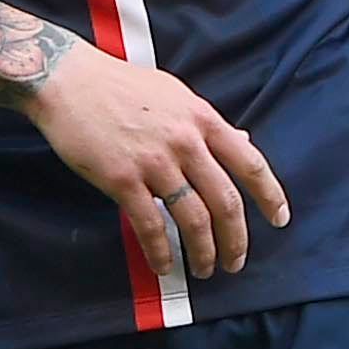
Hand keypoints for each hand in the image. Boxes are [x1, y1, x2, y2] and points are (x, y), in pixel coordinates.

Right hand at [20, 39, 287, 283]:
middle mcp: (185, 141)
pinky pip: (151, 225)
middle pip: (225, 201)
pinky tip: (164, 265)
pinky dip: (161, 252)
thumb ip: (207, 124)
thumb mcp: (175, 95)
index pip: (249, 162)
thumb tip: (243, 143)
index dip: (269, 195)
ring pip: (193, 219)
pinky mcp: (122, 179)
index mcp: (201, 118)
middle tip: (236, 261)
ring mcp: (154, 162)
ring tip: (204, 269)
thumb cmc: (121, 85)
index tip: (280, 219)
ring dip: (203, 252)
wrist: (68, 80)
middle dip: (236, 239)